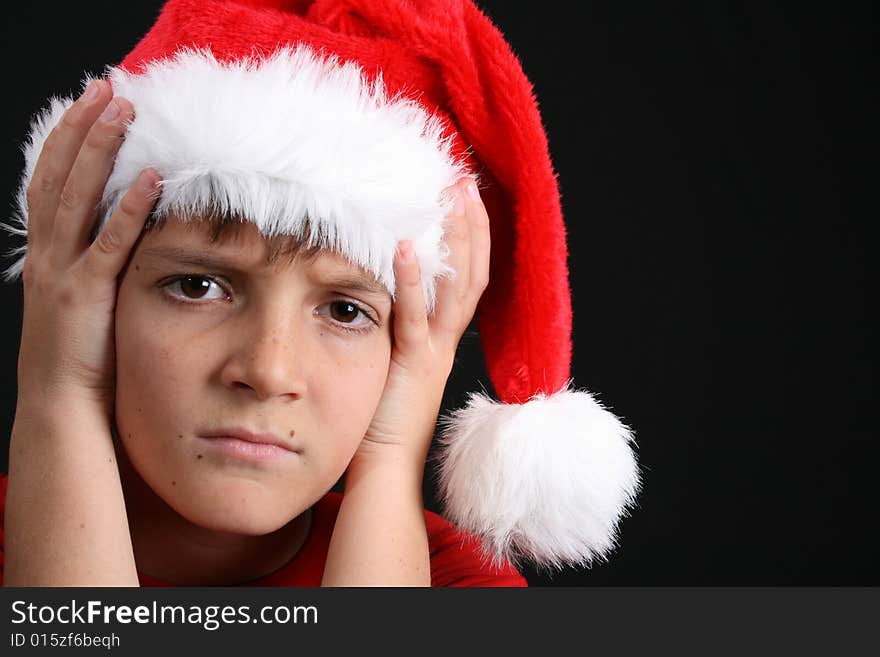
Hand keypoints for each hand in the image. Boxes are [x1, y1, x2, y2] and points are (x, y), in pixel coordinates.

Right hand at [16, 79, 160, 413]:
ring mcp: (64, 271)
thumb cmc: (81, 356)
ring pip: (79, 197)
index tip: (88, 104)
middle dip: (82, 128)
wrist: (60, 404)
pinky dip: (129, 208)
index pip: (52, 182)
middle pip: (60, 175)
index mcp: (48, 254)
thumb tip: (129, 233)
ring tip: (123, 111)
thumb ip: (98, 263)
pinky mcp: (87, 294)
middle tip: (106, 87)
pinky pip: (110, 243)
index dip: (68, 139)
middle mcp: (48, 254)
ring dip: (100, 150)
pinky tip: (153, 178)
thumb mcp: (83, 298)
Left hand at [355, 177, 490, 469]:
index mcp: (442, 336)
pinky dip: (412, 280)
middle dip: (472, 223)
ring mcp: (434, 351)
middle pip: (473, 271)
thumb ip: (391, 320)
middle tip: (464, 179)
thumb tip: (373, 278)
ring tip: (450, 195)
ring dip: (456, 239)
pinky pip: (417, 317)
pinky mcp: (412, 364)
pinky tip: (404, 244)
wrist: (385, 465)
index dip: (471, 236)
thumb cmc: (380, 415)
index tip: (462, 196)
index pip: (467, 277)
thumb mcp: (392, 356)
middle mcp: (446, 339)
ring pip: (457, 287)